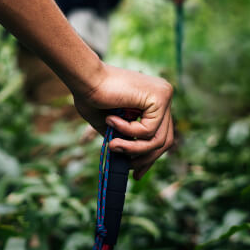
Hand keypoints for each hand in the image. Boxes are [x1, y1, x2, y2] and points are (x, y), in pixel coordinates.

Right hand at [73, 63, 174, 178]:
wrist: (84, 77)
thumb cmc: (90, 96)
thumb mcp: (111, 124)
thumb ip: (124, 138)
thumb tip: (130, 161)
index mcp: (153, 100)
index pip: (161, 134)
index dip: (149, 156)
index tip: (136, 172)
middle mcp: (163, 96)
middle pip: (165, 140)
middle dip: (145, 158)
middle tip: (128, 168)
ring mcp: (164, 95)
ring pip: (159, 139)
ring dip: (133, 148)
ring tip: (113, 145)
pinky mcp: (160, 97)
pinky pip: (149, 130)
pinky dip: (128, 131)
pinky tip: (111, 120)